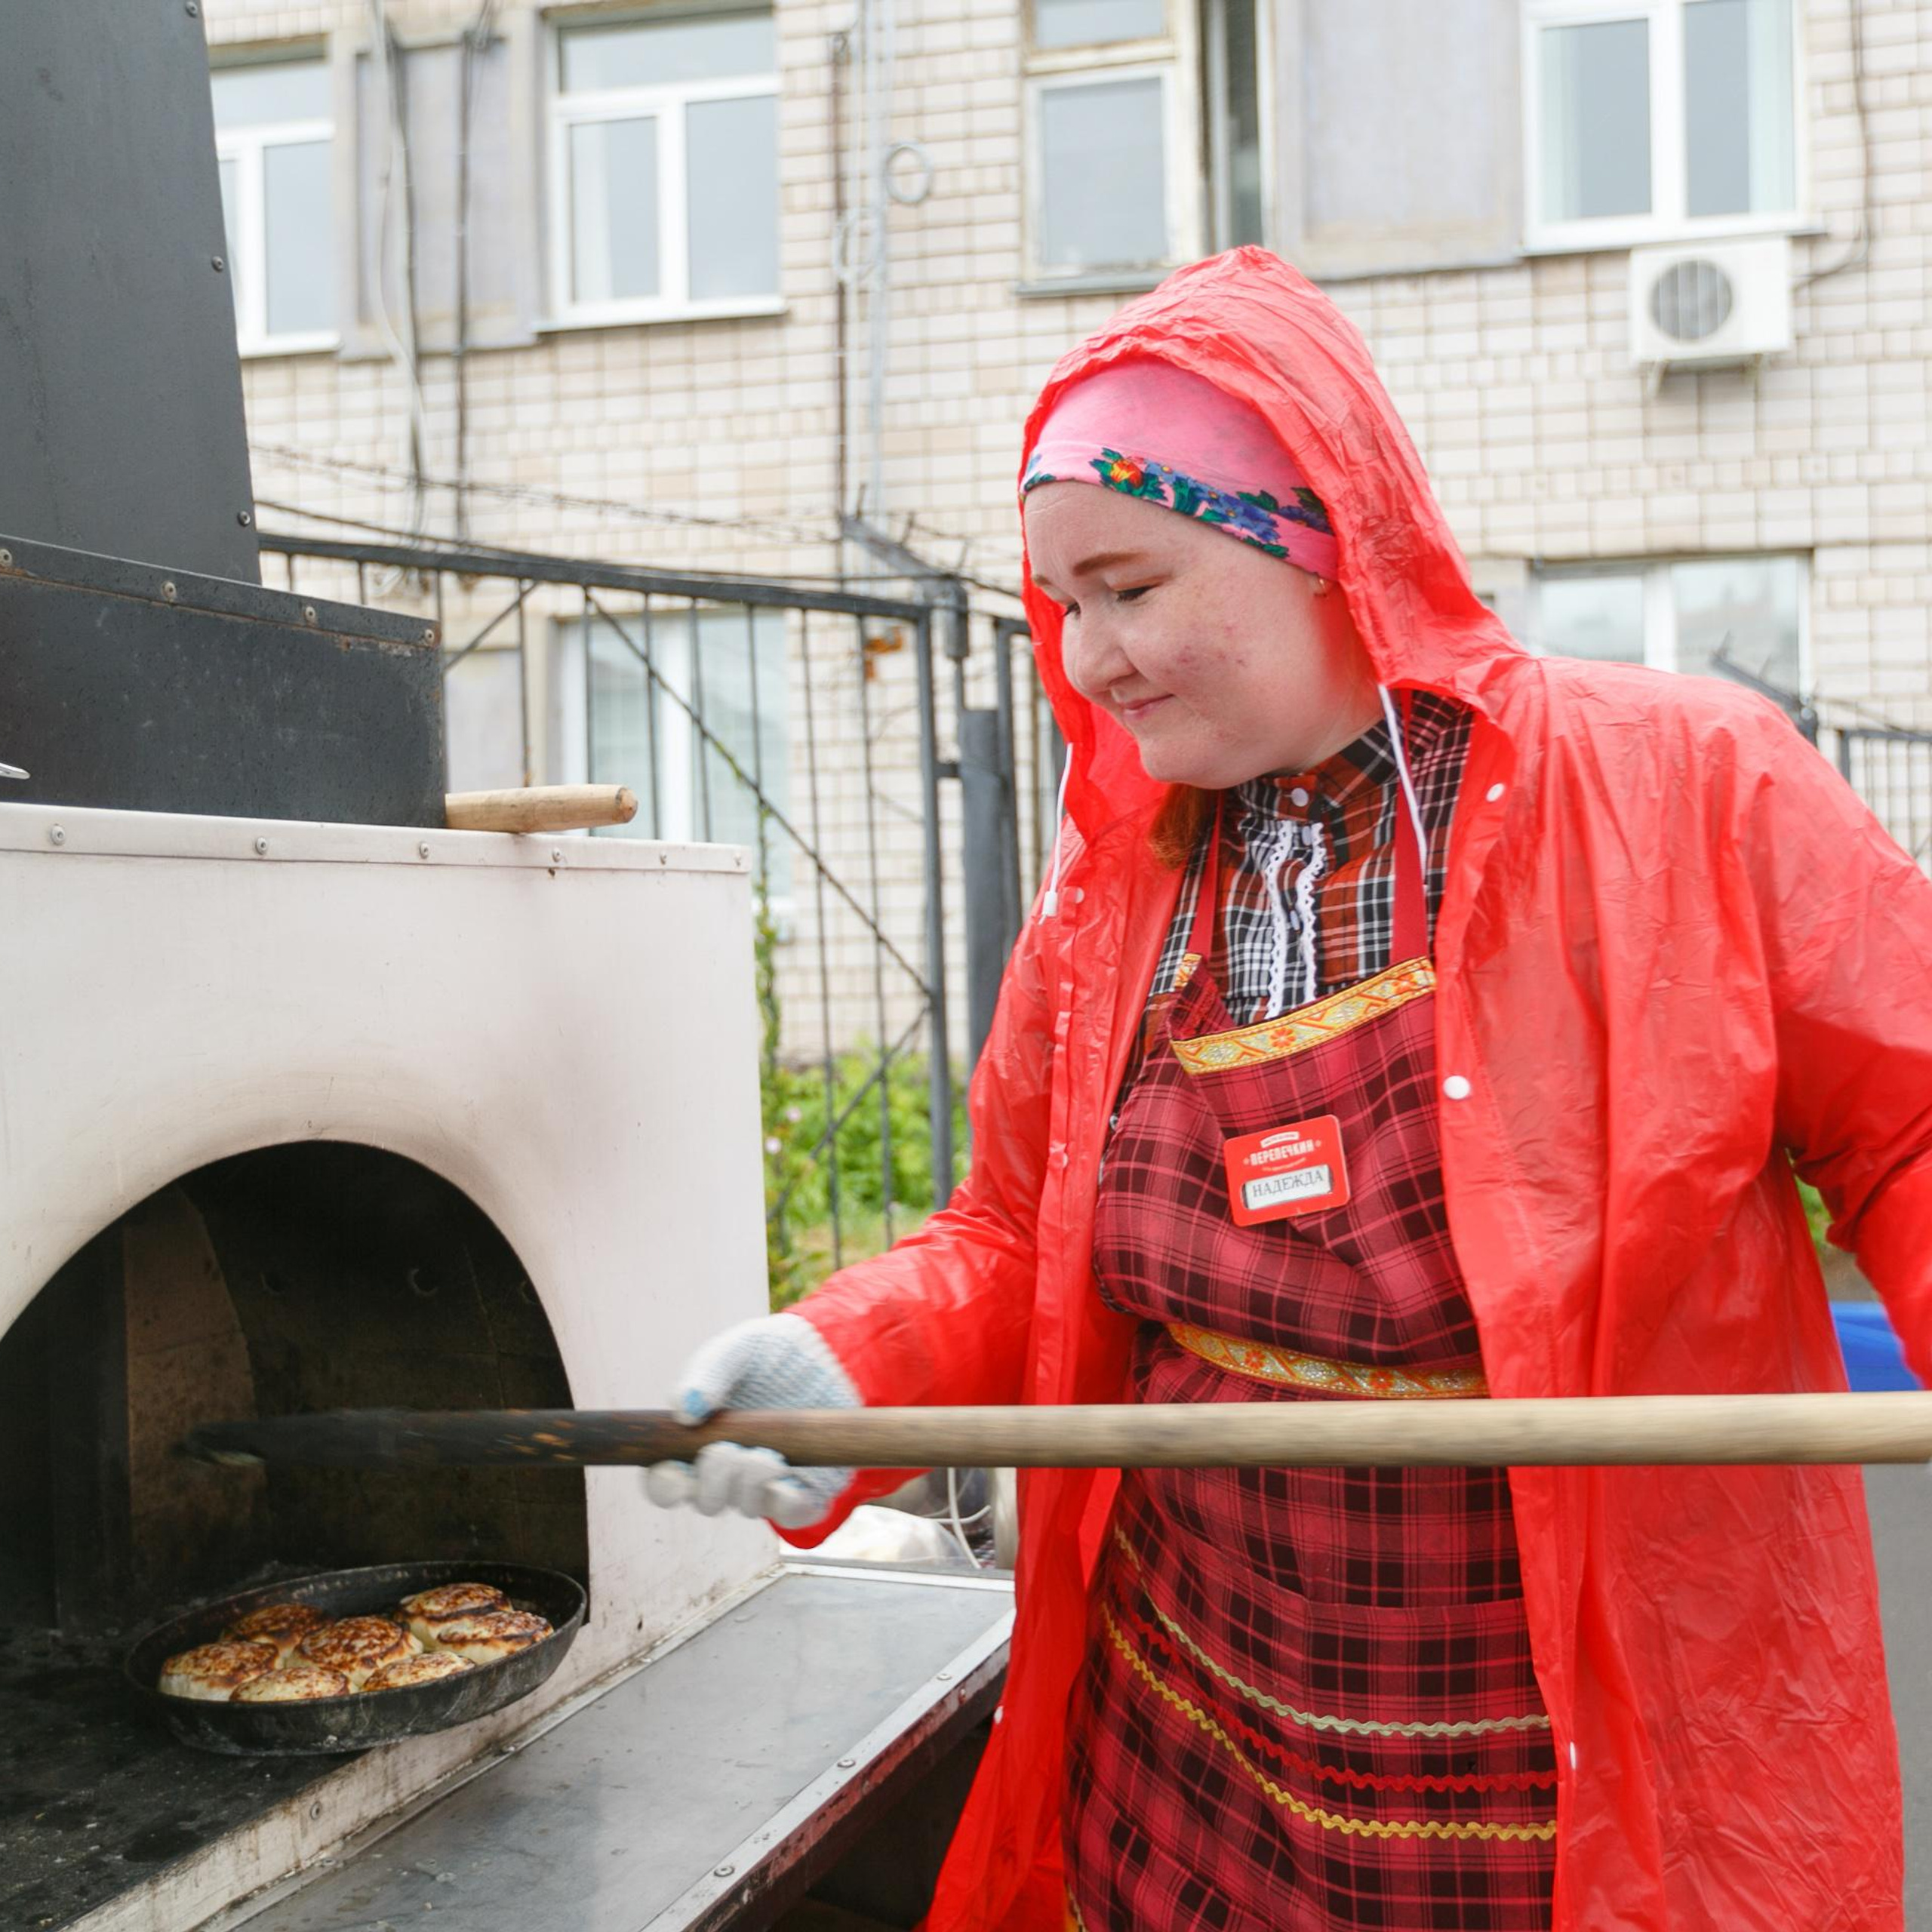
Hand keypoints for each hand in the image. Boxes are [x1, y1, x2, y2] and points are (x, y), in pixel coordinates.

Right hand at [643, 1313, 859, 1529]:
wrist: (831, 1353)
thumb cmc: (773, 1352)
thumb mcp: (737, 1350)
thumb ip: (706, 1373)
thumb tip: (683, 1412)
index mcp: (701, 1442)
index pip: (668, 1480)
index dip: (666, 1484)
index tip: (676, 1469)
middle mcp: (731, 1472)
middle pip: (705, 1501)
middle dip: (712, 1482)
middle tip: (727, 1451)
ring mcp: (768, 1484)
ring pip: (747, 1506)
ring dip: (750, 1485)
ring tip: (768, 1455)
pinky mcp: (808, 1490)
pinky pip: (792, 1514)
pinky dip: (786, 1503)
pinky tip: (788, 1480)